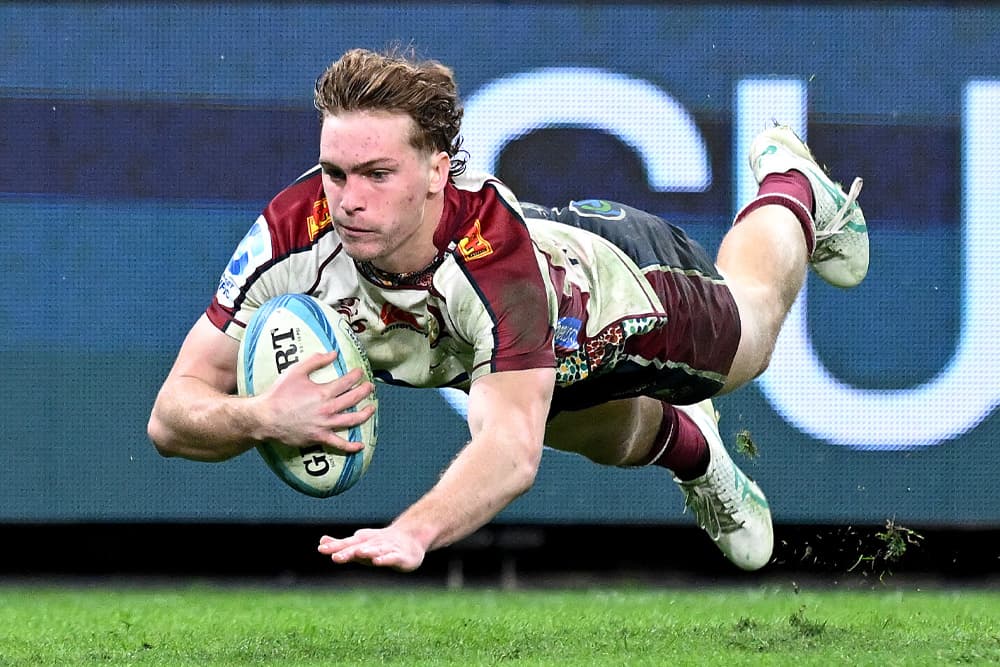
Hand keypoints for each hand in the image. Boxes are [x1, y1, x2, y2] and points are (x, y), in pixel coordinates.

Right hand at [256, 350, 374, 451]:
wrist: (266, 418)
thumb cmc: (279, 394)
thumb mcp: (295, 371)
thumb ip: (315, 361)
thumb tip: (333, 353)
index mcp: (323, 392)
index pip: (347, 382)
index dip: (356, 376)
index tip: (360, 372)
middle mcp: (327, 409)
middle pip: (353, 399)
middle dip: (365, 391)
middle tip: (370, 386)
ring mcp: (325, 425)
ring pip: (352, 420)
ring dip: (365, 414)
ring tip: (371, 408)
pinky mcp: (319, 438)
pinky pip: (339, 444)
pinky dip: (351, 446)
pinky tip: (360, 445)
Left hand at [317, 527, 425, 571]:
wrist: (410, 538)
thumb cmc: (379, 543)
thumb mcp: (360, 544)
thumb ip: (341, 545)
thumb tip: (321, 543)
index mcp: (362, 542)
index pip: (346, 544)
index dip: (335, 547)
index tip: (321, 549)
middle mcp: (373, 543)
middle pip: (359, 547)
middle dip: (348, 552)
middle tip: (335, 556)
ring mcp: (386, 548)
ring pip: (375, 550)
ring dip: (367, 551)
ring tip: (358, 553)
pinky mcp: (399, 556)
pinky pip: (391, 557)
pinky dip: (384, 558)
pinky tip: (378, 561)